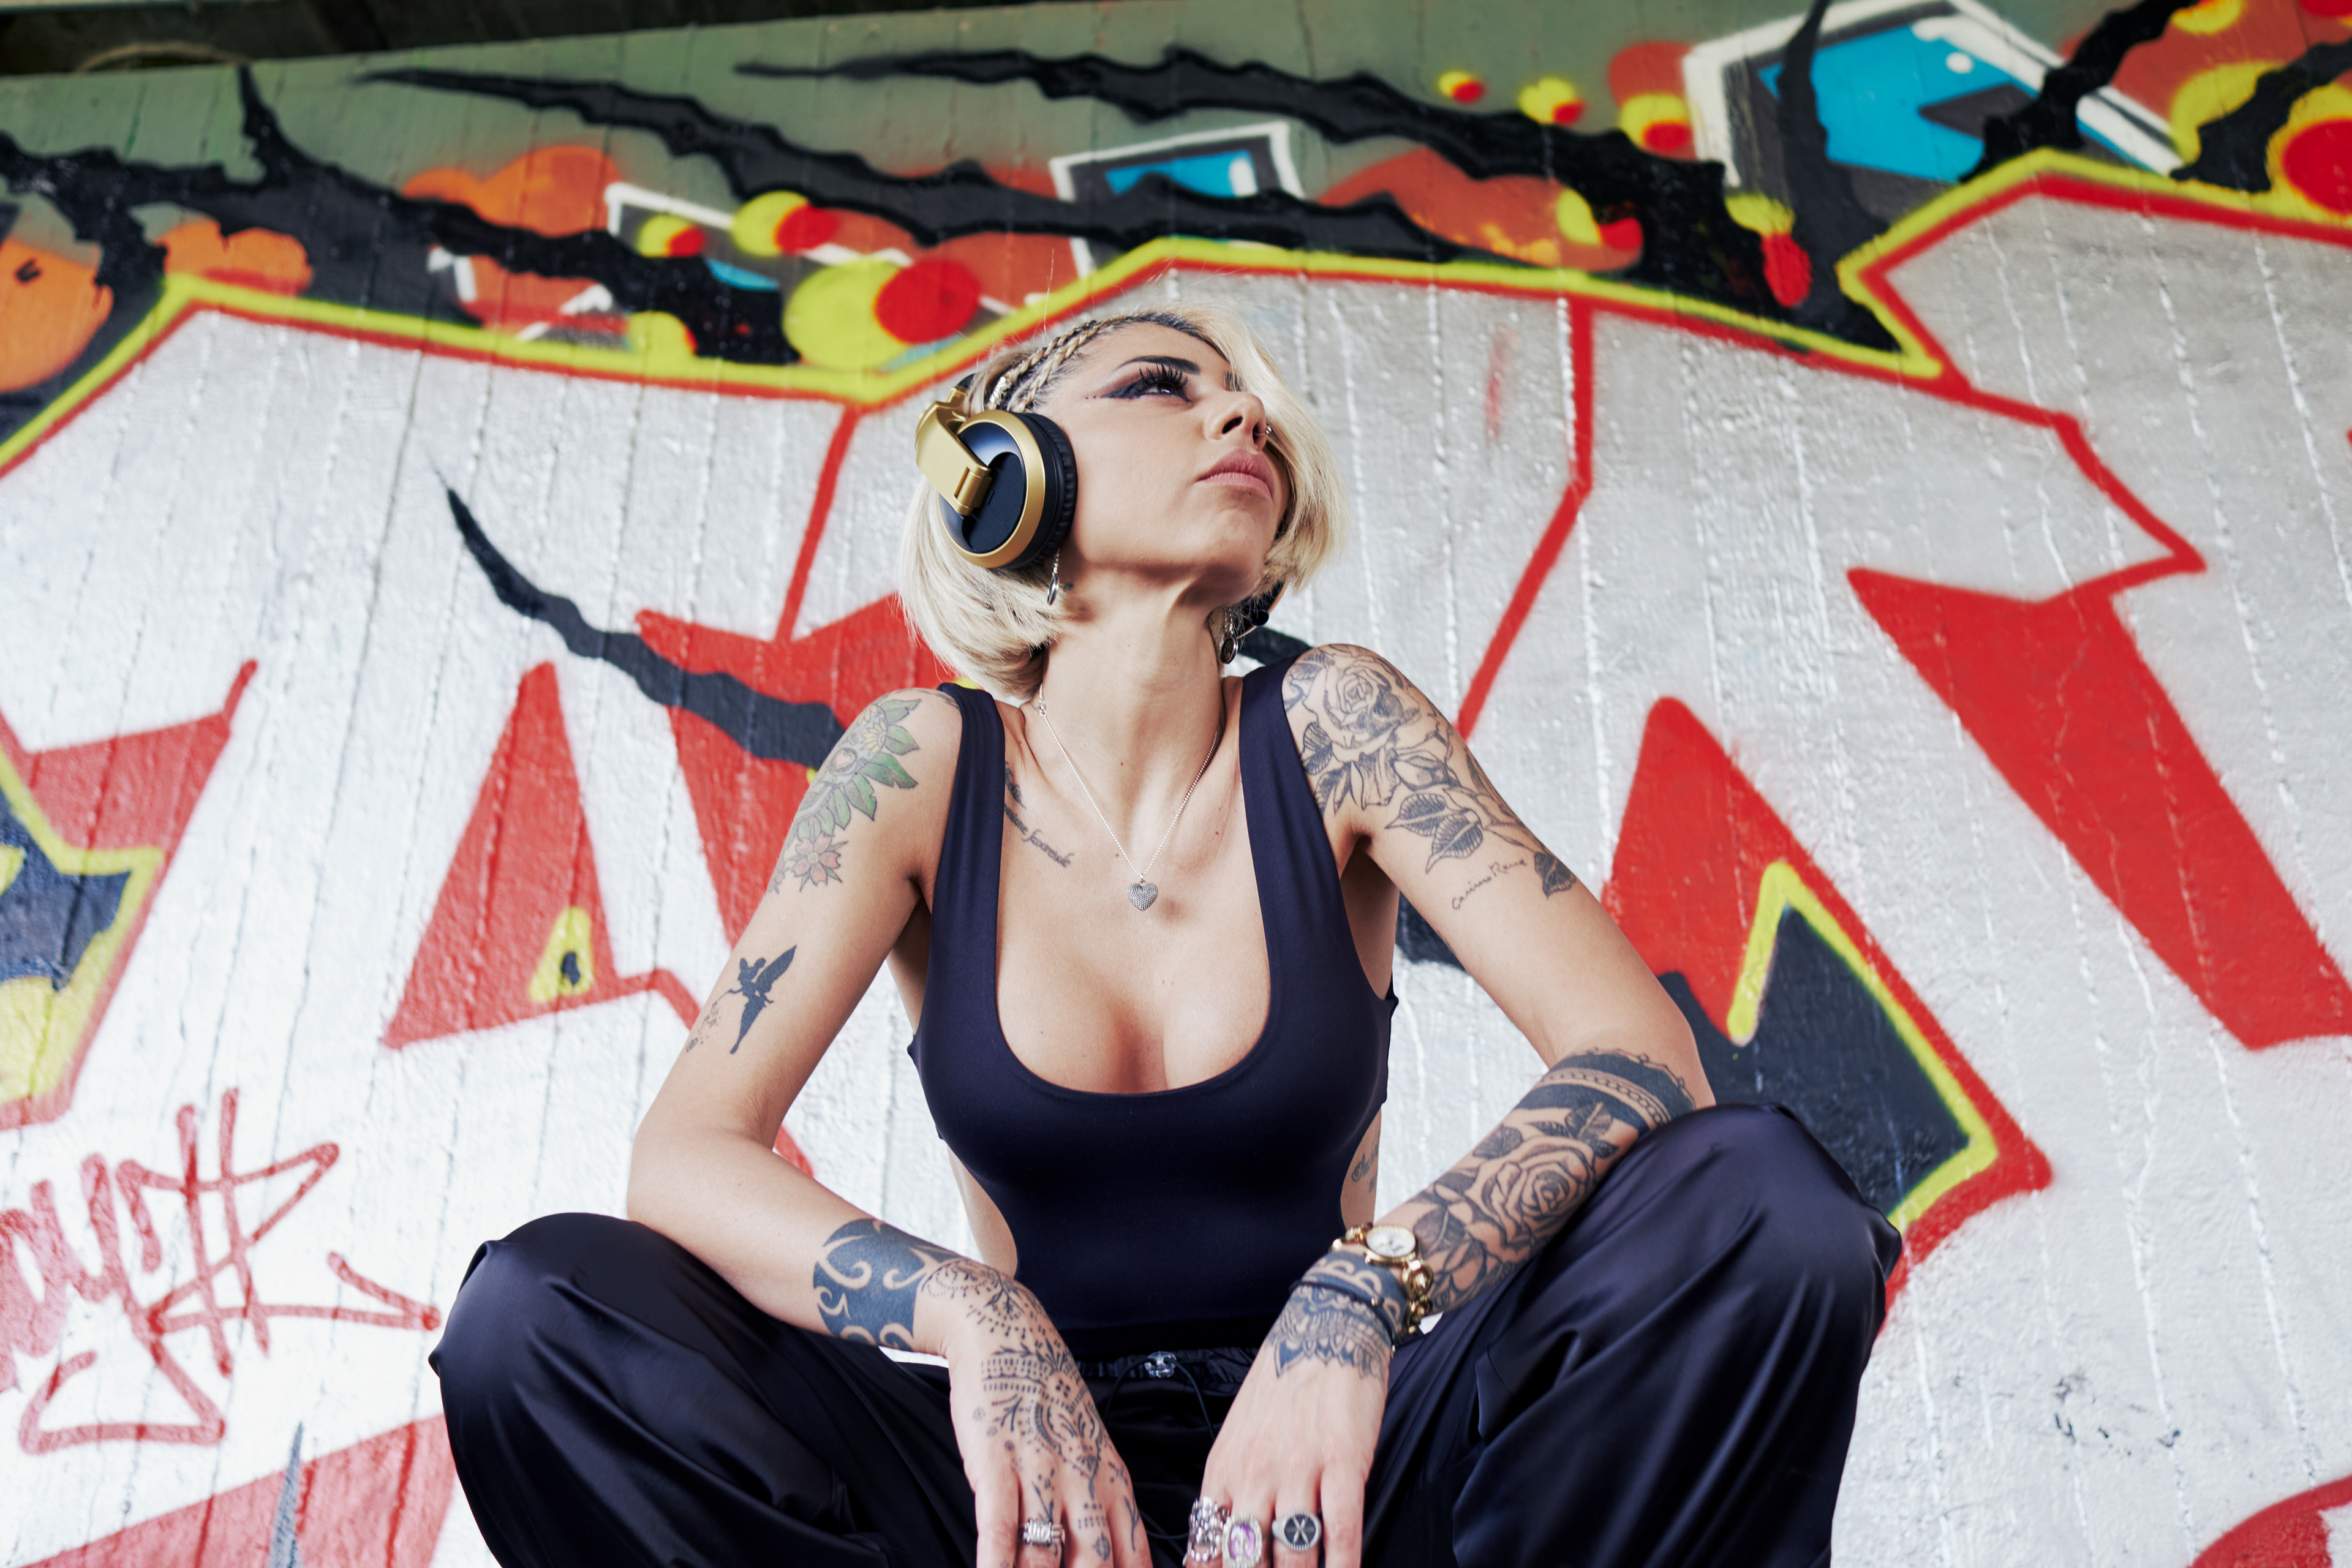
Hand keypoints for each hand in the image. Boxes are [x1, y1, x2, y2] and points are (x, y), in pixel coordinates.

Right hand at [922, 1262, 1148, 1567]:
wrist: (1010, 1335)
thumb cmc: (1048, 1400)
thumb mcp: (1092, 1449)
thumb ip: (1106, 1506)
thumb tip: (1122, 1561)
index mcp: (1113, 1482)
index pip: (1134, 1558)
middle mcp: (1084, 1484)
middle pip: (1096, 1567)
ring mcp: (1041, 1475)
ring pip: (1048, 1558)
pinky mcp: (997, 1467)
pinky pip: (1000, 1531)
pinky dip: (998, 1566)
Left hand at [1197, 1269, 1394, 1567]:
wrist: (1326, 1326)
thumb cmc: (1283, 1386)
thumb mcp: (1239, 1438)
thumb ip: (1229, 1492)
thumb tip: (1214, 1550)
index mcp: (1223, 1471)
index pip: (1208, 1547)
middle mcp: (1253, 1475)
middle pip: (1246, 1559)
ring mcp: (1297, 1470)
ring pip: (1291, 1555)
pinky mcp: (1341, 1462)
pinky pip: (1340, 1532)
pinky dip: (1342, 1567)